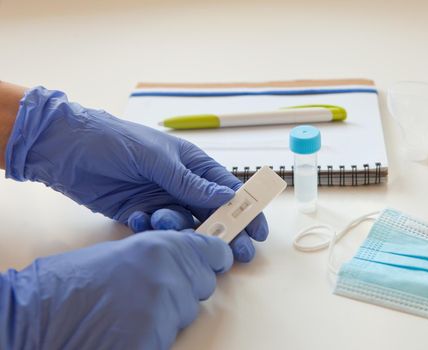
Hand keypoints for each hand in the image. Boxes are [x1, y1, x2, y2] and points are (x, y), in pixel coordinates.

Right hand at [0, 230, 231, 349]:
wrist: (34, 317)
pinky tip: (128, 329)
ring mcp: (163, 310)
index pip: (213, 253)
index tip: (216, 260)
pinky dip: (155, 335)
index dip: (214, 257)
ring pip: (187, 313)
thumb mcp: (122, 252)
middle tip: (155, 291)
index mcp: (160, 247)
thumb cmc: (69, 283)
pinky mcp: (153, 340)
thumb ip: (161, 254)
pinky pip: (170, 336)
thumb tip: (188, 261)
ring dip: (168, 314)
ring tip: (131, 311)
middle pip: (203, 285)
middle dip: (186, 288)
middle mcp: (169, 275)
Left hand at [5, 86, 267, 261]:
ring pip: (186, 225)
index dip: (245, 211)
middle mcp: (181, 184)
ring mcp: (162, 200)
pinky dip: (153, 229)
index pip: (227, 190)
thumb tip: (228, 198)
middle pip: (212, 213)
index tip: (257, 232)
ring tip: (162, 220)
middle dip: (225, 232)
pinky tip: (139, 218)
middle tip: (237, 254)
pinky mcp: (141, 214)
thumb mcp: (157, 159)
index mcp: (192, 164)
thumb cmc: (117, 141)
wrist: (67, 148)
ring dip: (181, 229)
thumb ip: (191, 182)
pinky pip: (158, 230)